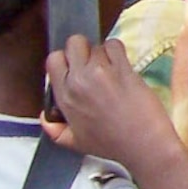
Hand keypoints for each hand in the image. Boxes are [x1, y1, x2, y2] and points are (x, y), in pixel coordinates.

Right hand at [42, 35, 181, 174]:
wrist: (143, 144)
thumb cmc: (112, 144)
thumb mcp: (74, 142)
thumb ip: (54, 129)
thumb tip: (44, 117)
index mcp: (64, 97)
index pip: (54, 60)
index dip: (66, 59)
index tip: (77, 68)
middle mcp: (78, 82)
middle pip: (74, 43)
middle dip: (83, 49)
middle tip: (94, 63)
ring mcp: (100, 73)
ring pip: (96, 44)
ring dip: (104, 53)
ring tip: (111, 70)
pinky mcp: (122, 69)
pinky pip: (115, 45)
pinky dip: (118, 52)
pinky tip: (122, 67)